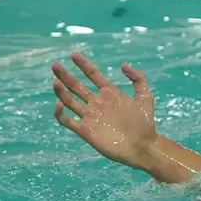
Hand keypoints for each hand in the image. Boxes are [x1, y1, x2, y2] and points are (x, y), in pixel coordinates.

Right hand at [52, 53, 158, 169]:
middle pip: (77, 86)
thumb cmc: (145, 123)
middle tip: (55, 65)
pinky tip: (59, 104)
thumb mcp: (145, 96)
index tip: (74, 55)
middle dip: (65, 76)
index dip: (83, 65)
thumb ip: (138, 79)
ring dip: (61, 92)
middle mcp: (97, 103)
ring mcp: (90, 117)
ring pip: (70, 101)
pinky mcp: (85, 131)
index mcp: (109, 93)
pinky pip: (68, 121)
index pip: (92, 75)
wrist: (142, 146)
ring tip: (55, 81)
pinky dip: (60, 114)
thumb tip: (123, 65)